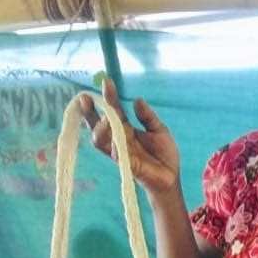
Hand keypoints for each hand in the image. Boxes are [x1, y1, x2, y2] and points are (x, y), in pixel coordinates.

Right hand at [79, 77, 180, 196]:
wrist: (171, 177)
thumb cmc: (164, 154)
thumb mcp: (159, 129)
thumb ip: (147, 116)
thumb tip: (137, 100)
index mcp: (126, 128)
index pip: (113, 111)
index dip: (108, 97)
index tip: (106, 81)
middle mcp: (119, 139)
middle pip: (97, 125)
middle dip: (90, 112)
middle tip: (86, 98)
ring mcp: (120, 152)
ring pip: (99, 140)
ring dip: (100, 128)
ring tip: (106, 118)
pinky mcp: (126, 165)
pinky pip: (115, 155)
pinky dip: (114, 147)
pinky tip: (115, 141)